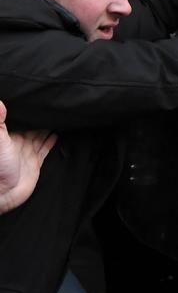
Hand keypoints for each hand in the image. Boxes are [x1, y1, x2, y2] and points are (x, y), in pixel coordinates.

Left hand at [0, 101, 57, 215]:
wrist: (1, 192)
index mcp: (9, 134)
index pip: (19, 119)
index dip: (28, 111)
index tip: (38, 100)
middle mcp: (18, 141)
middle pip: (31, 126)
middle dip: (40, 118)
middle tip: (52, 107)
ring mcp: (27, 152)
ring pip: (39, 136)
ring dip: (47, 128)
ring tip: (58, 118)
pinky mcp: (35, 163)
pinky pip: (44, 149)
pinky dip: (50, 142)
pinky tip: (56, 134)